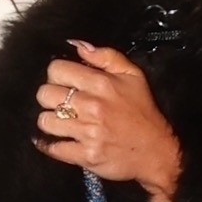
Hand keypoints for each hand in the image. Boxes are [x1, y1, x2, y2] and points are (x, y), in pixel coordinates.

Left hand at [35, 42, 180, 201]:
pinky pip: (52, 148)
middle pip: (44, 94)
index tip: (63, 82)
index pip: (56, 69)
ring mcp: (88, 132)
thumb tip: (78, 46)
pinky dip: (50, 145)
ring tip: (62, 122)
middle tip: (61, 103)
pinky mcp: (85, 155)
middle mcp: (92, 106)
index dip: (56, 74)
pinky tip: (58, 140)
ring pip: (44, 121)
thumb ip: (106, 56)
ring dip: (50, 122)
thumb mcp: (133, 76)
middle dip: (50, 97)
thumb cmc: (143, 113)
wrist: (157, 152)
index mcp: (102, 84)